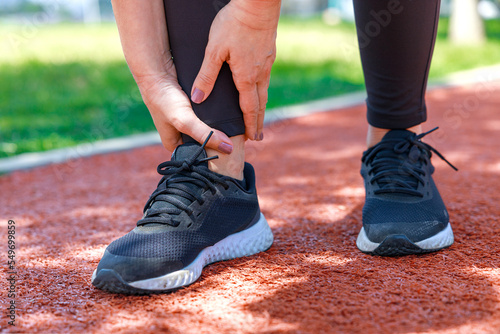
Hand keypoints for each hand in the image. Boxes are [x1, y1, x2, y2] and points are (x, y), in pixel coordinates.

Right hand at [135, 62, 233, 153]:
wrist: (157, 71)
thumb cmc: (164, 99)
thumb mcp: (184, 120)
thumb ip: (205, 134)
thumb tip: (228, 148)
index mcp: (174, 144)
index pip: (197, 157)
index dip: (212, 156)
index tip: (229, 155)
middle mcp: (180, 135)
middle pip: (204, 143)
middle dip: (217, 141)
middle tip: (235, 141)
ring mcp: (187, 121)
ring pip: (208, 129)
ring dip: (219, 128)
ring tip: (234, 130)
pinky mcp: (194, 109)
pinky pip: (209, 116)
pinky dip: (217, 115)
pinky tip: (228, 116)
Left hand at [191, 0, 280, 140]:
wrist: (257, 4)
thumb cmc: (234, 25)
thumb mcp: (214, 50)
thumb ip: (206, 76)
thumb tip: (198, 98)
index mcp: (246, 77)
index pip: (249, 109)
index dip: (250, 125)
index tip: (252, 137)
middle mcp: (260, 73)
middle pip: (261, 104)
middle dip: (259, 121)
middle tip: (258, 135)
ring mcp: (266, 63)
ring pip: (264, 90)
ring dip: (262, 106)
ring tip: (259, 116)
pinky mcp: (269, 52)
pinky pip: (265, 77)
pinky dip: (262, 89)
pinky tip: (259, 87)